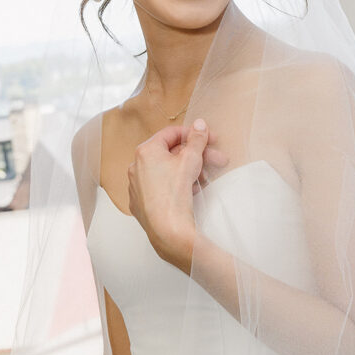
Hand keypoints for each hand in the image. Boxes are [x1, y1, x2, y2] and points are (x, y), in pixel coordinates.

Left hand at [127, 119, 225, 270]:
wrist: (167, 230)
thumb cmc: (175, 193)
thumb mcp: (191, 160)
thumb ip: (197, 139)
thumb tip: (200, 124)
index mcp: (145, 151)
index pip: (172, 134)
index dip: (194, 135)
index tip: (210, 139)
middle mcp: (136, 166)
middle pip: (171, 154)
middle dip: (196, 157)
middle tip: (217, 161)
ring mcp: (137, 186)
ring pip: (167, 171)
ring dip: (189, 171)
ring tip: (206, 179)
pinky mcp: (141, 203)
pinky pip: (160, 188)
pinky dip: (176, 185)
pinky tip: (192, 191)